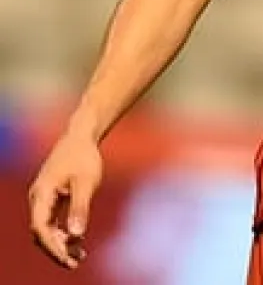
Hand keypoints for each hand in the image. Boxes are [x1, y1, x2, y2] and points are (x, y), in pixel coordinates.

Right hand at [28, 127, 101, 268]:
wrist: (81, 138)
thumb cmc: (83, 157)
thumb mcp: (85, 182)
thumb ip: (80, 208)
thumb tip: (76, 235)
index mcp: (41, 194)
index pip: (40, 227)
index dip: (52, 245)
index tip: (67, 258)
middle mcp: (38, 199)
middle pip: (41, 232)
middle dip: (55, 249)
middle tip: (74, 264)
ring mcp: (44, 200)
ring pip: (47, 229)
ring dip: (61, 244)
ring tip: (79, 258)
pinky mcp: (53, 200)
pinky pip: (54, 222)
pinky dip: (65, 233)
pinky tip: (80, 244)